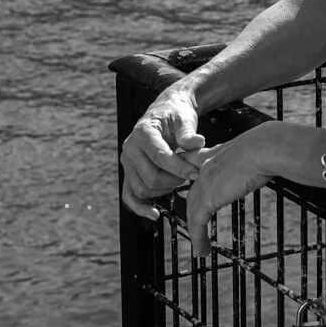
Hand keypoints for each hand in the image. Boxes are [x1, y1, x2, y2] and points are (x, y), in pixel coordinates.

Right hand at [120, 80, 209, 219]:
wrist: (165, 112)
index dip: (179, 168)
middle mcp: (130, 148)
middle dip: (174, 181)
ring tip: (180, 180)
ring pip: (142, 189)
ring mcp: (127, 163)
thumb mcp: (184, 119)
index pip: (160, 157)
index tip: (197, 173)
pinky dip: (140, 207)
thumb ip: (188, 133)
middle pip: (151, 177)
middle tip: (191, 176)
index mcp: (142, 133)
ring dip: (164, 190)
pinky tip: (155, 214)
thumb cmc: (175, 115)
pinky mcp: (129, 173)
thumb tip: (198, 142)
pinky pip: (129, 196)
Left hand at [182, 129, 275, 246]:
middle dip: (192, 211)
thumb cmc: (272, 146)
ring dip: (196, 231)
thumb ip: (258, 155)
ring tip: (201, 248)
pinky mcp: (207, 198)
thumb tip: (277, 156)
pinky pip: (197, 223)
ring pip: (193, 211)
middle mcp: (206, 166)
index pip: (195, 164)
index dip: (193, 177)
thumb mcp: (261, 148)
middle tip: (196, 227)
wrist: (267, 148)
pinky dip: (198, 238)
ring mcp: (204, 183)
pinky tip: (202, 250)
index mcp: (217, 153)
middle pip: (193, 193)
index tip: (192, 185)